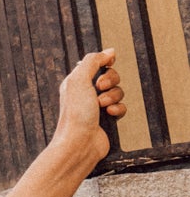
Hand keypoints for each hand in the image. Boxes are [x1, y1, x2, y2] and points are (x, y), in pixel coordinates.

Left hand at [53, 48, 125, 172]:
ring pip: (118, 91)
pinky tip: (110, 115)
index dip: (105, 62)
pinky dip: (118, 109)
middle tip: (100, 88)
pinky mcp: (107, 119)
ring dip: (113, 96)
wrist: (79, 144)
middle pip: (110, 76)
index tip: (109, 62)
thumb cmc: (75, 114)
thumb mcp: (79, 79)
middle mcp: (86, 92)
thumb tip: (110, 51)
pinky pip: (121, 107)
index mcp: (76, 81)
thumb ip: (93, 61)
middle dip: (111, 80)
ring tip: (102, 106)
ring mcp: (97, 107)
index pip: (95, 63)